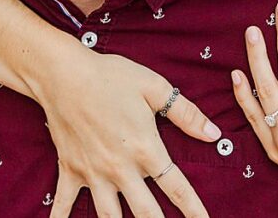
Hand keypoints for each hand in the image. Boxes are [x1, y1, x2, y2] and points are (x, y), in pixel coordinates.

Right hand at [21, 35, 217, 216]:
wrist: (63, 75)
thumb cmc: (111, 76)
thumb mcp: (154, 87)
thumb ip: (186, 113)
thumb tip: (213, 134)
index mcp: (145, 148)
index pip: (176, 188)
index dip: (193, 210)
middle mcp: (120, 168)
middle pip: (146, 213)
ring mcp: (92, 172)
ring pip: (108, 217)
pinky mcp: (70, 170)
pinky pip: (64, 204)